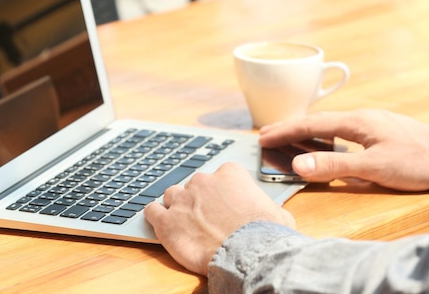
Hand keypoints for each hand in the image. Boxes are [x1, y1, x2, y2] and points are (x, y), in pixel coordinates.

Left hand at [144, 162, 294, 275]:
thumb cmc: (266, 235)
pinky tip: (161, 223)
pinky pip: (151, 211)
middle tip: (206, 219)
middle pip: (195, 185)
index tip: (224, 205)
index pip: (220, 175)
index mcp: (229, 173)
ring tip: (185, 223)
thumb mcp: (277, 212)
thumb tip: (270, 213)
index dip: (221, 192)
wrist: (248, 254)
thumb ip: (264, 204)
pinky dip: (155, 216)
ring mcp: (182, 199)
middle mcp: (203, 181)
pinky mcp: (167, 221)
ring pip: (172, 195)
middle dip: (198, 200)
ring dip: (177, 207)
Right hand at [258, 109, 428, 190]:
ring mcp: (371, 123)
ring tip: (287, 139)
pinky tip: (324, 144)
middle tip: (266, 137)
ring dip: (305, 132)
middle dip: (289, 129)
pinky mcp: (380, 132)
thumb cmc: (417, 161)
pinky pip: (342, 131)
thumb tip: (297, 165)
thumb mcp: (374, 167)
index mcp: (355, 122)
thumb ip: (334, 165)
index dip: (284, 131)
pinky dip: (323, 137)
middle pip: (316, 121)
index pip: (310, 124)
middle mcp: (360, 118)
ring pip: (329, 125)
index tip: (262, 138)